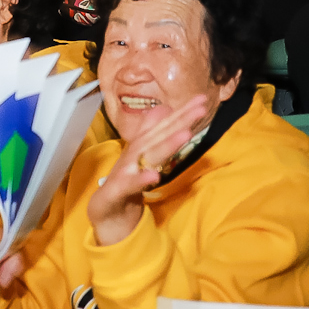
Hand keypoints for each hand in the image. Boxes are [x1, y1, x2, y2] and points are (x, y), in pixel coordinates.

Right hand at [88, 94, 209, 245]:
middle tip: (201, 108)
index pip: (165, 126)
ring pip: (148, 155)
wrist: (106, 210)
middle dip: (180, 120)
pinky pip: (130, 185)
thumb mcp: (142, 155)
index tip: (202, 98)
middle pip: (160, 135)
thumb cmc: (127, 179)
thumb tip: (166, 108)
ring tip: (186, 134)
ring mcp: (125, 170)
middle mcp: (135, 153)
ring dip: (166, 144)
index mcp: (142, 145)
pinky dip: (141, 180)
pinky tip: (154, 176)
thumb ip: (153, 131)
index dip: (183, 112)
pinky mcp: (116, 189)